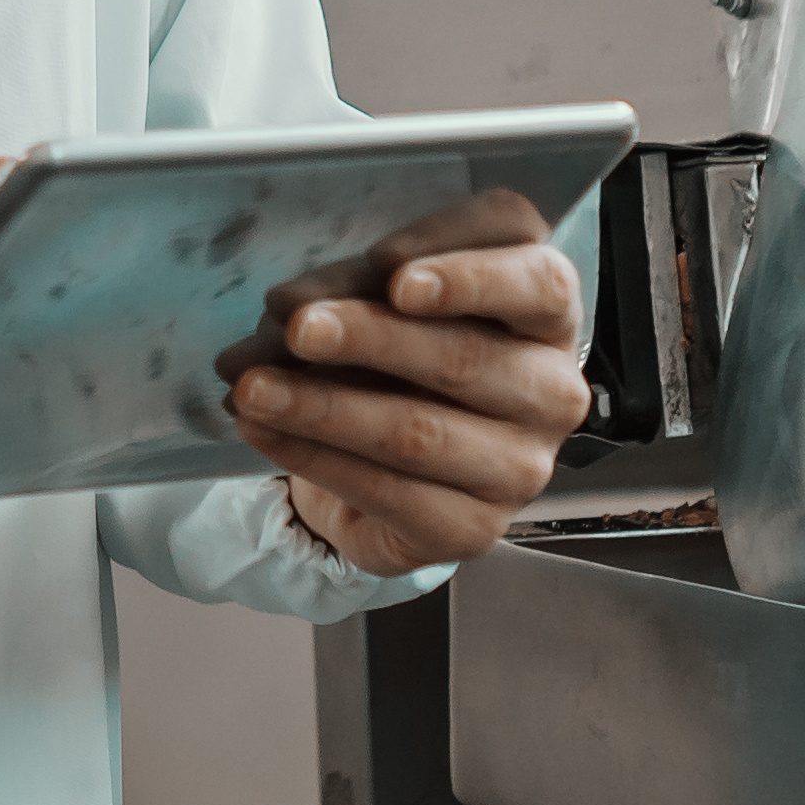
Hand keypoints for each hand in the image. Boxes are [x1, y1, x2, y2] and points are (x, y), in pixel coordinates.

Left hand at [225, 194, 592, 576]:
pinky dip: (313, 456)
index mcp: (547, 314)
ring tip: (252, 386)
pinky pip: (385, 491)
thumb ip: (365, 284)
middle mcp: (551, 393)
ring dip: (323, 407)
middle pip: (467, 358)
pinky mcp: (472, 529)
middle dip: (372, 339)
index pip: (539, 282)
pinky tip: (263, 430)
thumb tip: (296, 304)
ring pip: (418, 432)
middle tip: (298, 327)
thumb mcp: (389, 296)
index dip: (471, 277)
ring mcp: (520, 468)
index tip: (395, 276)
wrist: (387, 459)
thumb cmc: (397, 355)